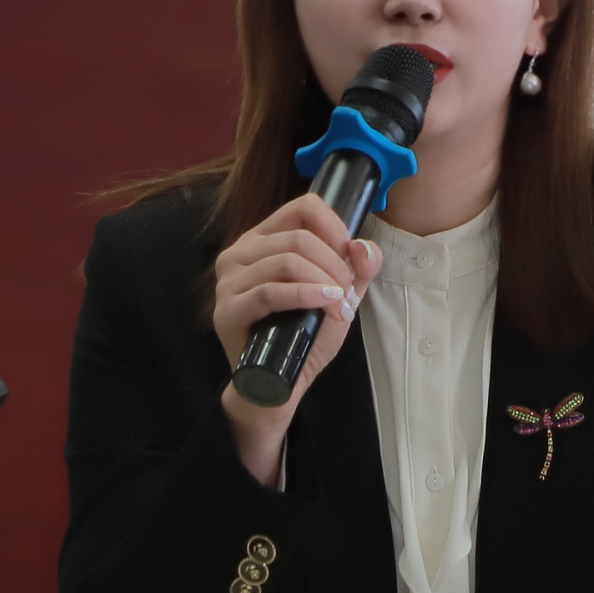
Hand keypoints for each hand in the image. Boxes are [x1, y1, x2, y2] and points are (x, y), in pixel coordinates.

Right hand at [213, 193, 382, 482]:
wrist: (278, 384)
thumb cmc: (303, 336)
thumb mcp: (338, 296)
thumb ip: (356, 269)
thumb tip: (365, 247)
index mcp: (263, 239)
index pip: (302, 207)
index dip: (335, 227)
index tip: (350, 255)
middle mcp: (239, 253)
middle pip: (298, 236)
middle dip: (334, 263)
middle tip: (346, 289)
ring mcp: (229, 281)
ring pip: (286, 260)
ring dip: (323, 280)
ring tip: (337, 301)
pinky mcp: (228, 310)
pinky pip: (270, 291)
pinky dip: (306, 294)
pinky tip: (327, 302)